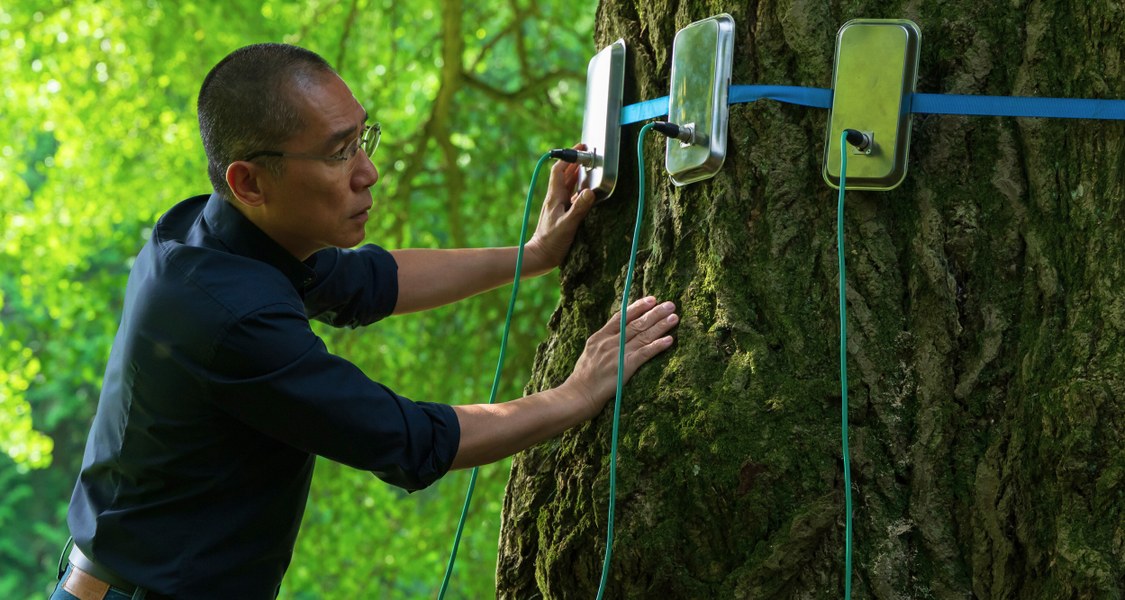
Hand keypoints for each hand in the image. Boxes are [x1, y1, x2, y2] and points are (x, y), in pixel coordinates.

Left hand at [525, 143, 596, 272]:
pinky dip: (578, 189)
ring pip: (567, 184)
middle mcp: (555, 198)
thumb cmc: (552, 242)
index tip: (581, 149)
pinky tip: (585, 192)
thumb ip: (579, 208)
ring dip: (576, 174)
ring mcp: (557, 206)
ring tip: (588, 168)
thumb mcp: (568, 225)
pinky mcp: (560, 214)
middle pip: (564, 174)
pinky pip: (570, 196)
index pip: (559, 170)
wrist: (540, 256)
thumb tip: (590, 191)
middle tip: (587, 155)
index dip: (569, 157)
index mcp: (554, 197)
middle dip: (574, 163)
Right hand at [564, 296, 678, 416]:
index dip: (638, 307)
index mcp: (599, 337)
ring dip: (661, 326)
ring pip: (643, 336)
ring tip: (674, 317)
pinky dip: (658, 346)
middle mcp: (609, 342)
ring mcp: (617, 354)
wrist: (577, 394)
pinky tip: (669, 340)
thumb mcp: (589, 354)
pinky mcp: (625, 367)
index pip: (621, 317)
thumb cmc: (583, 378)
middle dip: (654, 313)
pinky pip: (645, 353)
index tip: (651, 299)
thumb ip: (602, 344)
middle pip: (636, 323)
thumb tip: (615, 336)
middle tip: (670, 304)